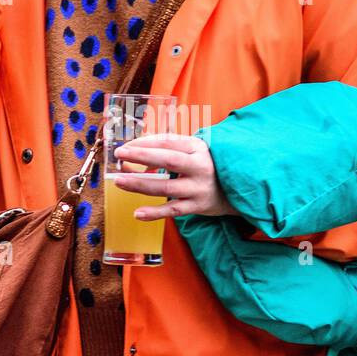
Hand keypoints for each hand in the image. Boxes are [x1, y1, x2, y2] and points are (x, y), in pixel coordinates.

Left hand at [111, 132, 235, 220]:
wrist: (238, 189)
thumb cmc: (207, 165)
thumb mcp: (194, 151)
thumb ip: (168, 147)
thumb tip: (135, 148)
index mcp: (198, 148)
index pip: (168, 142)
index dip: (145, 143)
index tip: (126, 145)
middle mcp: (199, 167)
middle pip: (167, 160)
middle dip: (141, 156)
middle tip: (119, 155)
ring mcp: (198, 188)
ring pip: (166, 187)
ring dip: (140, 184)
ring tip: (119, 182)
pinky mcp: (198, 206)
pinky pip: (172, 210)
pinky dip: (154, 213)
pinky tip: (137, 213)